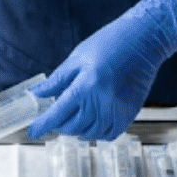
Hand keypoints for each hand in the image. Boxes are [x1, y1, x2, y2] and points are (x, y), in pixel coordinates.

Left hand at [27, 0, 176, 141]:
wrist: (143, 41)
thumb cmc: (110, 43)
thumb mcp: (78, 57)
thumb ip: (57, 80)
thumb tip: (38, 94)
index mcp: (85, 86)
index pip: (58, 113)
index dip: (43, 125)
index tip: (33, 131)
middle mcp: (101, 103)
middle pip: (72, 127)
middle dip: (59, 126)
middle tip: (54, 118)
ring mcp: (117, 111)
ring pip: (89, 134)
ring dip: (76, 130)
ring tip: (72, 118)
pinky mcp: (129, 114)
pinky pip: (108, 134)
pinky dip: (96, 133)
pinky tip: (91, 122)